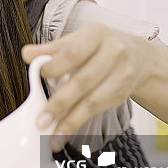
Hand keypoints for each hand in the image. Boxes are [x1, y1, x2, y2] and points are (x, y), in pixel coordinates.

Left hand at [21, 23, 151, 150]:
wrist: (139, 57)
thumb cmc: (98, 47)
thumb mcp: (77, 40)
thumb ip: (53, 49)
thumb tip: (28, 54)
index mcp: (96, 34)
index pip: (73, 52)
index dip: (54, 65)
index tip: (37, 74)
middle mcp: (113, 53)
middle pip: (83, 81)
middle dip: (59, 102)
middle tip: (41, 119)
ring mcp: (122, 75)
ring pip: (92, 101)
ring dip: (69, 120)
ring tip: (51, 133)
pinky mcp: (122, 94)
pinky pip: (97, 111)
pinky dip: (78, 123)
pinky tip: (64, 131)